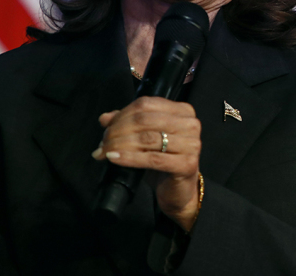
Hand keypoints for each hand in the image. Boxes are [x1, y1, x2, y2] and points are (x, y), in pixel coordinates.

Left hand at [92, 96, 201, 230]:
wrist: (179, 191)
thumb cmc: (164, 162)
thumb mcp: (145, 139)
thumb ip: (128, 124)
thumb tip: (105, 118)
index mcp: (183, 111)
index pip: (146, 104)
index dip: (122, 115)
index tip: (106, 128)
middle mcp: (190, 124)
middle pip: (145, 120)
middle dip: (118, 130)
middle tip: (103, 143)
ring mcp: (191, 144)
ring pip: (147, 139)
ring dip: (120, 144)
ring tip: (105, 152)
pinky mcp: (187, 164)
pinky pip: (152, 159)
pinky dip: (129, 158)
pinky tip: (114, 158)